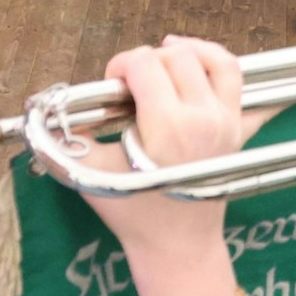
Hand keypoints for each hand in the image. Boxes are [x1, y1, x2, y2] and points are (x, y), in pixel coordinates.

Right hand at [73, 37, 263, 257]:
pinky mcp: (240, 128)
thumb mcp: (91, 174)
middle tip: (132, 82)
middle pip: (179, 56)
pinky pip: (241, 83)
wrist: (178, 245)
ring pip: (217, 60)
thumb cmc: (135, 214)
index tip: (112, 85)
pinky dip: (221, 65)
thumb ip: (69, 138)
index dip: (121, 65)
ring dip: (189, 50)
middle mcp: (204, 116)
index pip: (146, 64)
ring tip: (166, 55)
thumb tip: (55, 111)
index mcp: (168, 125)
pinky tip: (200, 66)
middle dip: (149, 59)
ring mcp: (228, 121)